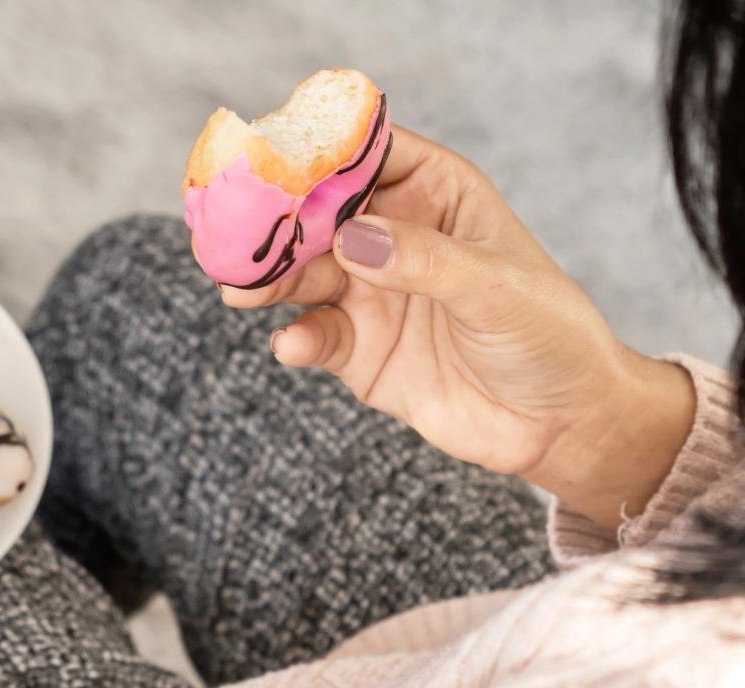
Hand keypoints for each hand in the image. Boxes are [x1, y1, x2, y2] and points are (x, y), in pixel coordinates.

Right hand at [222, 127, 694, 528]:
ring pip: (304, 275)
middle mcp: (394, 238)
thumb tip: (353, 238)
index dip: (325, 156)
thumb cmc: (550, 336)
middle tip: (237, 235)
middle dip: (279, 223)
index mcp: (436, 196)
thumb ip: (426, 261)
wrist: (559, 424)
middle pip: (321, 217)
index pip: (371, 157)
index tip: (278, 163)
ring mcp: (372, 294)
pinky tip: (291, 346)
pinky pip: (315, 336)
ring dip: (270, 280)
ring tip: (239, 289)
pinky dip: (296, 339)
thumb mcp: (497, 289)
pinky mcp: (359, 350)